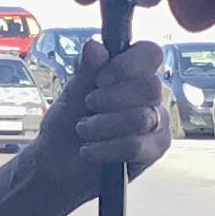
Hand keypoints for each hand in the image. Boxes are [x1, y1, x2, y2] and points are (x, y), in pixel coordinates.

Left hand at [29, 40, 170, 183]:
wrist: (58, 169)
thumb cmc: (65, 129)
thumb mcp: (69, 99)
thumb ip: (85, 74)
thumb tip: (95, 46)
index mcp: (131, 74)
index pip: (150, 53)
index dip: (127, 64)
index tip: (100, 80)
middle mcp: (149, 95)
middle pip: (150, 86)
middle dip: (111, 99)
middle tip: (88, 107)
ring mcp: (156, 122)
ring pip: (141, 117)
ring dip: (103, 126)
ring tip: (83, 131)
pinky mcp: (155, 149)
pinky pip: (137, 145)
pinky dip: (107, 148)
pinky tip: (91, 151)